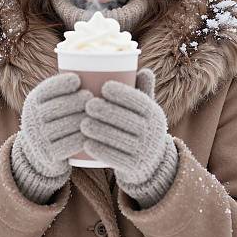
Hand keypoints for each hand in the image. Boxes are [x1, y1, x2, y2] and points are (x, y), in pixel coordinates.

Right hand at [14, 72, 93, 177]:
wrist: (39, 153)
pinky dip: (84, 138)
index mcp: (34, 101)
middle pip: (60, 106)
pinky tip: (94, 134)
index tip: (77, 80)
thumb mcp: (51, 101)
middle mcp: (33, 118)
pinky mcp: (48, 155)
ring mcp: (39, 137)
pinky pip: (70, 144)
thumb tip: (96, 65)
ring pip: (67, 125)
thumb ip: (67, 88)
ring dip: (86, 118)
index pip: (48, 89)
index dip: (61, 83)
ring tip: (100, 114)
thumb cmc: (55, 118)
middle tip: (93, 97)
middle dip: (78, 100)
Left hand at [80, 68, 170, 184]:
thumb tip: (143, 68)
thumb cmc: (140, 126)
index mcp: (154, 114)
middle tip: (87, 104)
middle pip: (126, 120)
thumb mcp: (145, 109)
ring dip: (98, 130)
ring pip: (118, 139)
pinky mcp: (134, 167)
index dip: (123, 93)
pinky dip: (99, 149)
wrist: (149, 164)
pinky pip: (114, 158)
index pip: (139, 101)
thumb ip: (142, 90)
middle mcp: (152, 133)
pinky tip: (86, 143)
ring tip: (82, 123)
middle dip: (106, 111)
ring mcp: (144, 152)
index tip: (105, 87)